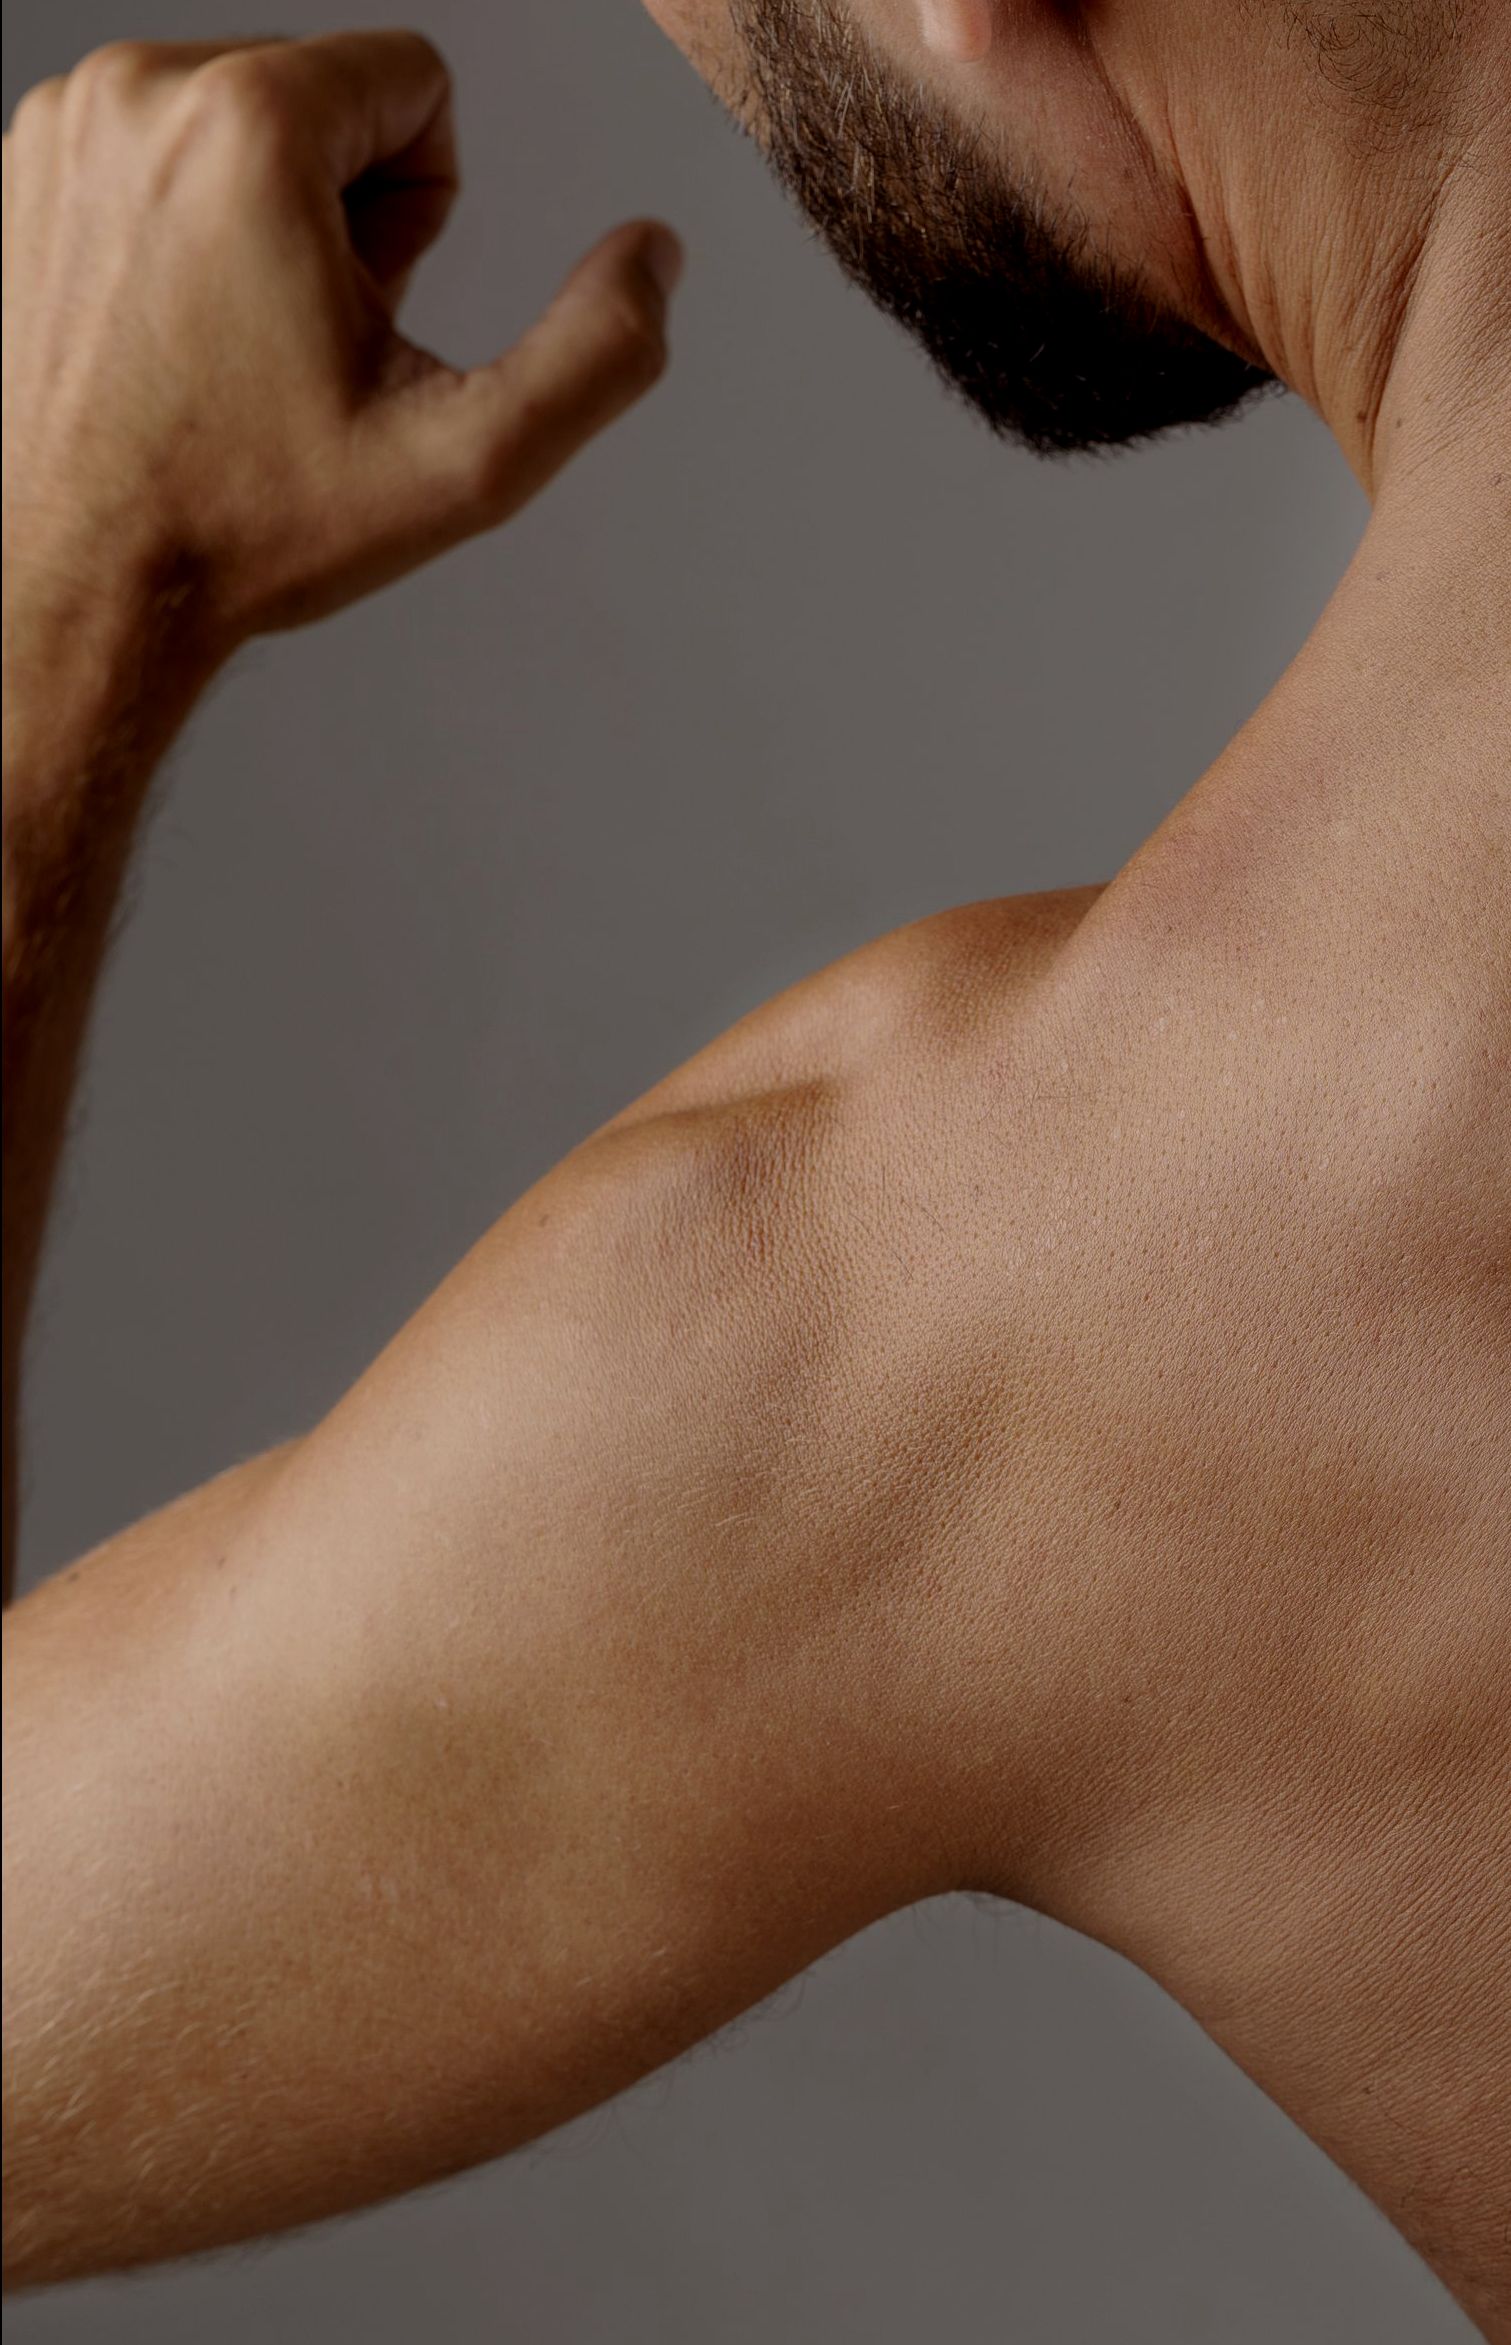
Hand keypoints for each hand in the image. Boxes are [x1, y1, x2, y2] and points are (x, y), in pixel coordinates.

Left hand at [1, 30, 681, 656]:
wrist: (78, 587)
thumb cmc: (247, 527)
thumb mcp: (466, 464)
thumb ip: (599, 354)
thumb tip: (656, 257)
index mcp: (251, 125)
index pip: (417, 78)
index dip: (426, 213)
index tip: (365, 315)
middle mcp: (141, 92)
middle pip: (324, 91)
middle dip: (341, 211)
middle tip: (297, 346)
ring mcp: (65, 126)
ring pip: (238, 120)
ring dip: (263, 221)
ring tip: (234, 347)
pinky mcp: (23, 167)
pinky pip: (157, 150)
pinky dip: (182, 229)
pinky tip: (174, 338)